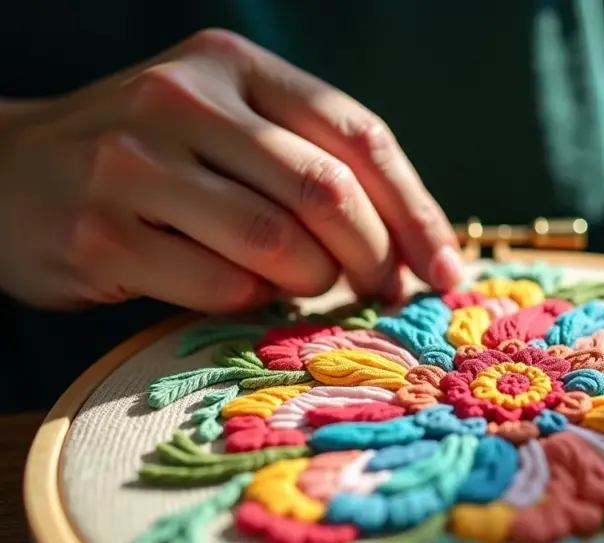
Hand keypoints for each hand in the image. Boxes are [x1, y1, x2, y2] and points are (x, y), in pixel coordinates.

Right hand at [0, 29, 462, 312]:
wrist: (9, 172)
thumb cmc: (147, 159)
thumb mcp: (225, 127)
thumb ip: (307, 162)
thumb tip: (411, 246)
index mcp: (235, 67)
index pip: (359, 133)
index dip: (416, 209)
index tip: (448, 269)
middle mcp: (185, 100)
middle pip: (327, 191)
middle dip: (375, 257)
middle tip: (386, 292)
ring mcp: (135, 163)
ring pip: (277, 244)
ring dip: (312, 283)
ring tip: (305, 286)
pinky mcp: (101, 231)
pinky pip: (219, 285)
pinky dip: (250, 301)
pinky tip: (239, 291)